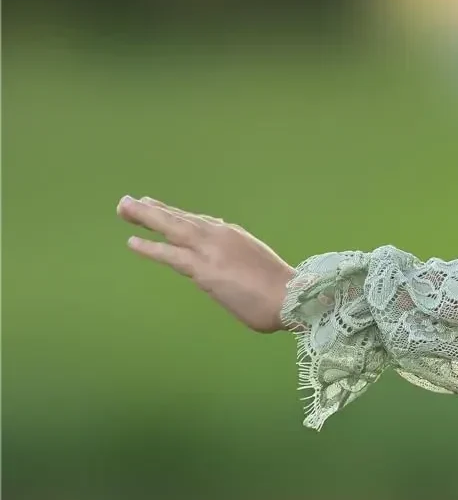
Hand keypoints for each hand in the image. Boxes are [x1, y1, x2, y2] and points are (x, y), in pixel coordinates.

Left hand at [118, 196, 294, 332]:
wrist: (291, 297)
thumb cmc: (282, 291)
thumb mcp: (257, 266)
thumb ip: (239, 263)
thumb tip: (231, 271)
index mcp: (233, 236)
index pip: (198, 222)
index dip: (175, 214)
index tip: (158, 207)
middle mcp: (220, 236)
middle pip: (180, 218)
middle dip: (153, 209)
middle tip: (128, 202)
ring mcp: (210, 250)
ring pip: (171, 227)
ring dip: (145, 217)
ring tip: (123, 208)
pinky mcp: (203, 268)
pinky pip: (170, 255)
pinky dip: (150, 248)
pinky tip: (132, 241)